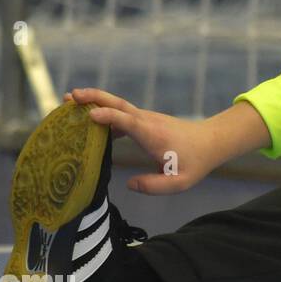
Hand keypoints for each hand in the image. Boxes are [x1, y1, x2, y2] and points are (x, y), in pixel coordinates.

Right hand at [63, 88, 222, 194]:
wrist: (211, 142)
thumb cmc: (196, 162)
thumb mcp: (180, 181)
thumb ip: (154, 186)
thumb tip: (128, 185)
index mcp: (153, 134)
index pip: (129, 121)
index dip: (110, 118)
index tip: (90, 115)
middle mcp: (147, 121)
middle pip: (119, 105)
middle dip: (95, 98)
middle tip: (71, 95)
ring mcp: (145, 119)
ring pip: (118, 106)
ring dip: (95, 101)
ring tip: (69, 101)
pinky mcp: (144, 121)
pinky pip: (120, 113)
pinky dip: (104, 112)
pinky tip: (88, 118)